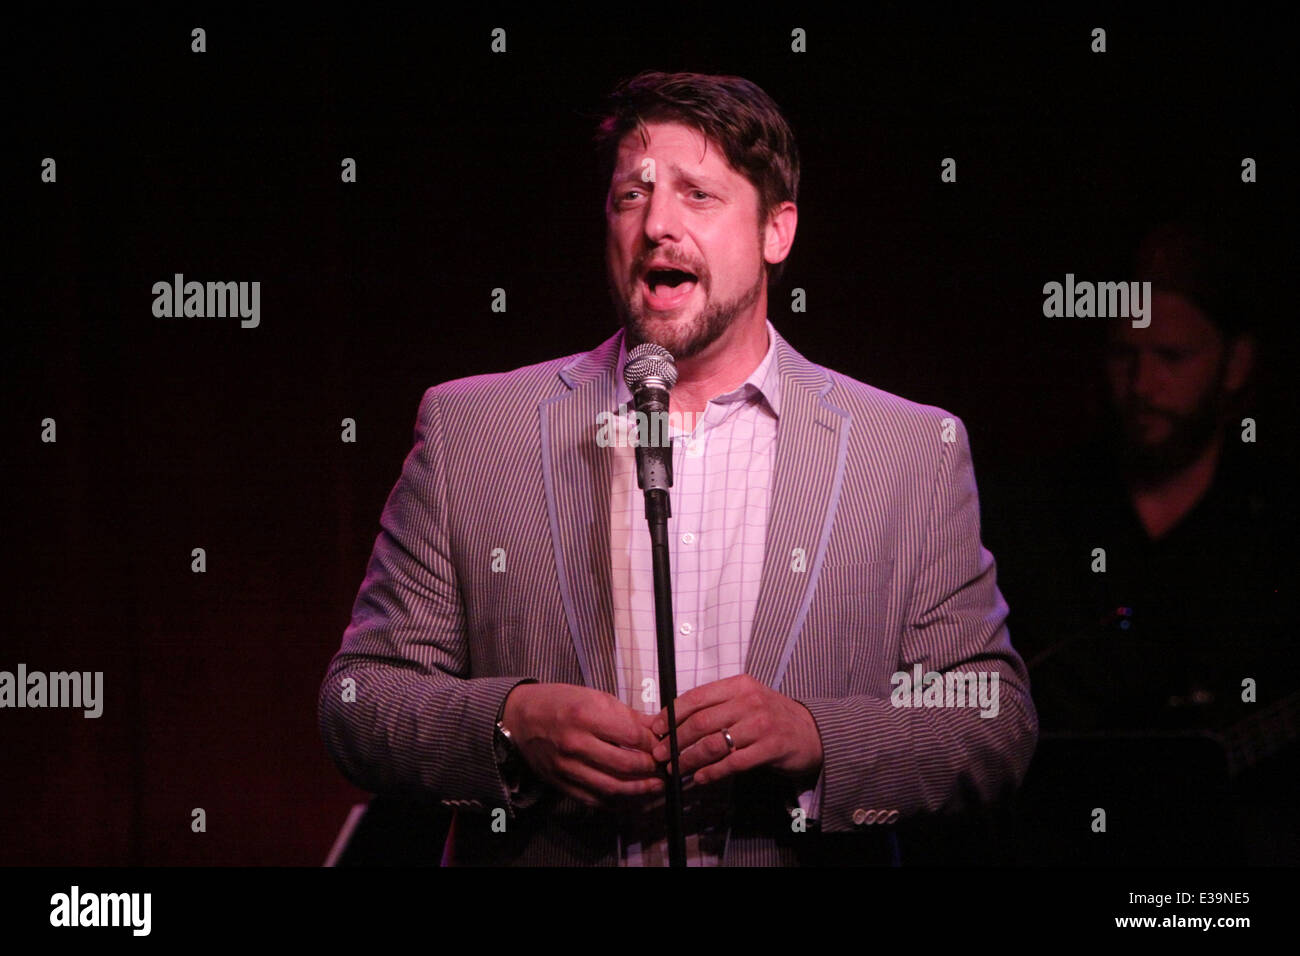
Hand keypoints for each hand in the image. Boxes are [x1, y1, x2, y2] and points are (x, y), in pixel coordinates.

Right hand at [503, 683, 664, 808]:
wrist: (519, 719)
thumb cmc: (558, 703)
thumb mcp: (594, 697)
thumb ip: (628, 715)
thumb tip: (658, 728)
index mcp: (585, 715)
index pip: (631, 736)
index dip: (653, 743)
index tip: (663, 746)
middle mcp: (575, 743)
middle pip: (624, 764)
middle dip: (650, 768)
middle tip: (664, 767)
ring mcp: (567, 767)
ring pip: (612, 787)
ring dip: (639, 789)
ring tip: (656, 786)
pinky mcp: (561, 784)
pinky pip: (594, 800)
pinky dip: (617, 802)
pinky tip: (632, 797)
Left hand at [649, 674, 823, 785]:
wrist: (812, 731)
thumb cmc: (771, 716)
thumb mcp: (746, 699)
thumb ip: (717, 706)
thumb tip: (674, 721)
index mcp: (739, 685)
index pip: (696, 697)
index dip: (671, 714)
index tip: (656, 729)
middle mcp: (749, 701)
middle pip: (701, 722)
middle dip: (675, 740)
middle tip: (660, 754)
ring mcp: (761, 725)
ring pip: (714, 744)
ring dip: (690, 759)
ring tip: (677, 769)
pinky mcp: (770, 748)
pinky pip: (733, 762)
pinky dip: (713, 773)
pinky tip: (701, 778)